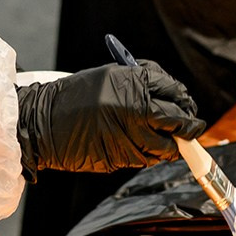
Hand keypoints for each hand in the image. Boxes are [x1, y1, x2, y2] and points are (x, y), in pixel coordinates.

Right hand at [15, 62, 205, 174]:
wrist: (43, 122)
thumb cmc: (76, 96)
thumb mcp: (110, 77)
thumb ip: (141, 85)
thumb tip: (174, 100)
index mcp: (130, 82)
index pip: (172, 90)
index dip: (184, 100)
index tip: (189, 107)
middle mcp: (132, 107)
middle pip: (175, 120)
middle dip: (188, 126)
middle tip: (192, 128)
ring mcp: (126, 134)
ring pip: (164, 145)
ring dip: (171, 146)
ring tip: (171, 142)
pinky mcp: (118, 156)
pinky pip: (145, 158)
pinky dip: (151, 155)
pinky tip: (147, 149)